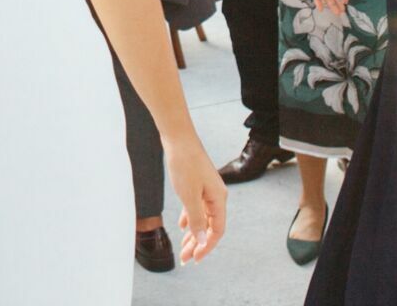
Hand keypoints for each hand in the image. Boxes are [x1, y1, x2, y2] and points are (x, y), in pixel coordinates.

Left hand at [163, 136, 226, 263]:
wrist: (178, 137)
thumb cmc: (184, 164)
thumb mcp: (189, 196)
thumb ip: (197, 220)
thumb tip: (203, 241)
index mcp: (219, 199)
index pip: (217, 230)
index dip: (207, 246)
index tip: (195, 258)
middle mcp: (216, 196)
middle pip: (209, 226)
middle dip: (197, 243)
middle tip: (185, 258)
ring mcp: (207, 190)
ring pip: (201, 218)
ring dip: (193, 233)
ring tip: (182, 247)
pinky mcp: (197, 184)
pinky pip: (196, 207)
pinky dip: (189, 218)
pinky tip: (182, 226)